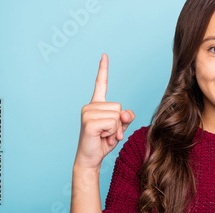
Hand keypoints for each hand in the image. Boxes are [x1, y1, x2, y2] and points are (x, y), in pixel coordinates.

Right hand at [74, 53, 134, 169]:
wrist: (90, 159)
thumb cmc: (103, 142)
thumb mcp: (119, 127)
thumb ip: (126, 117)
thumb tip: (126, 115)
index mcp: (97, 104)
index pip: (101, 83)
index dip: (103, 69)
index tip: (104, 55)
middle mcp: (90, 106)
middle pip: (120, 107)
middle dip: (119, 123)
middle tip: (108, 133)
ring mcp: (87, 113)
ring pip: (117, 116)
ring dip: (116, 130)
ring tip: (104, 136)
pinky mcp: (89, 122)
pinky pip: (113, 124)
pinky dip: (112, 133)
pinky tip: (101, 137)